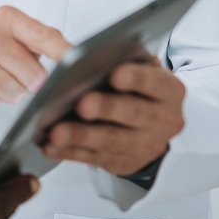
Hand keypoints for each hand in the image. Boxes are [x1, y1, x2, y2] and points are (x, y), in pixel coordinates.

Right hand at [0, 6, 71, 107]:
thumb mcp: (19, 34)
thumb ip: (47, 41)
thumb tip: (75, 57)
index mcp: (8, 18)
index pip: (44, 37)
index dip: (64, 52)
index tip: (78, 61)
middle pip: (33, 75)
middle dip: (31, 82)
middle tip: (20, 74)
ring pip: (13, 92)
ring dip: (13, 93)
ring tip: (1, 79)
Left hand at [44, 61, 185, 175]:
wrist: (152, 130)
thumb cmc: (139, 92)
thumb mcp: (144, 73)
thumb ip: (127, 63)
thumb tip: (95, 56)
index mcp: (169, 92)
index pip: (155, 83)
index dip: (137, 79)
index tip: (115, 74)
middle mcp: (161, 120)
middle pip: (132, 113)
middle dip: (105, 108)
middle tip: (82, 104)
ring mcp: (142, 145)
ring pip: (109, 140)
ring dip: (80, 136)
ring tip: (56, 131)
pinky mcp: (120, 162)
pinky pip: (91, 157)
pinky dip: (68, 152)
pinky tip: (49, 146)